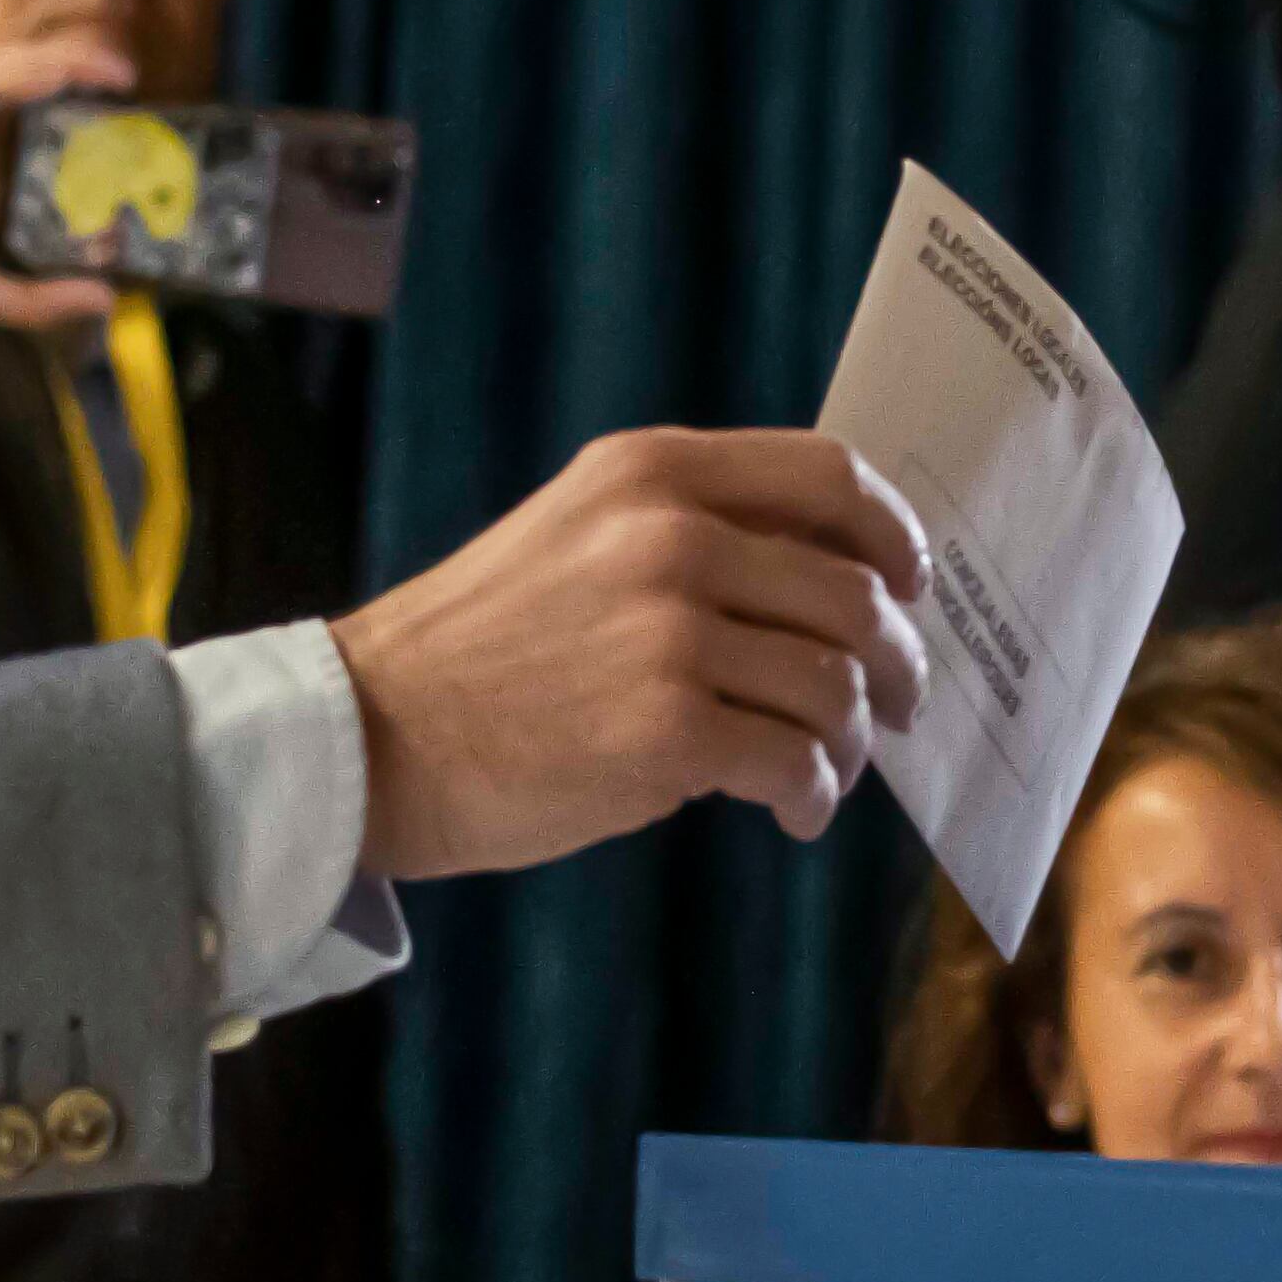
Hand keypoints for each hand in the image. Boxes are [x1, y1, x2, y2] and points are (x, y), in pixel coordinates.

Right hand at [0, 35, 131, 341]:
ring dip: (32, 67)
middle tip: (125, 68)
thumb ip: (29, 296)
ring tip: (89, 62)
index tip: (124, 86)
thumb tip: (106, 297)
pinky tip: (25, 77)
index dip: (68, 93)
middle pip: (5, 84)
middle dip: (64, 69)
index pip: (16, 110)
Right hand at [332, 429, 930, 877]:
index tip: (908, 582)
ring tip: (830, 769)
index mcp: (650, 471)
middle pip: (853, 590)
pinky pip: (797, 761)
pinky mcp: (667, 732)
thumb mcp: (575, 535)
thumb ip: (685, 529)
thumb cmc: (479, 650)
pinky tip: (794, 810)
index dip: (891, 532)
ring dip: (854, 739)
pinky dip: (813, 795)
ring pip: (835, 683)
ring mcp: (670, 633)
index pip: (828, 472)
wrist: (372, 737)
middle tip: (895, 703)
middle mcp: (669, 535)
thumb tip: (827, 576)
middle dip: (893, 659)